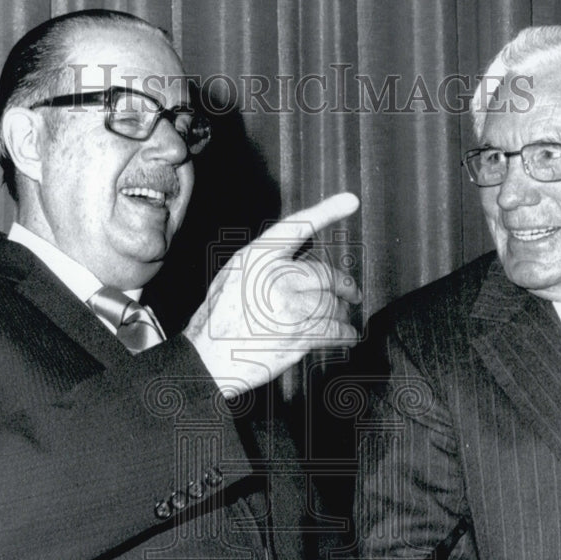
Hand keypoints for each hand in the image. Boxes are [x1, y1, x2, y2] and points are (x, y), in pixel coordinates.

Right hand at [184, 192, 361, 396]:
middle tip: (353, 293)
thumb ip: (266, 262)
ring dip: (342, 314)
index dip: (327, 211)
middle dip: (346, 286)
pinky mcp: (299, 334)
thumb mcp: (234, 275)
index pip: (298, 226)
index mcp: (258, 256)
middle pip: (327, 274)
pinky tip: (347, 336)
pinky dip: (346, 334)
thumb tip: (300, 255)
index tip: (350, 201)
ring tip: (341, 319)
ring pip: (333, 304)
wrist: (207, 358)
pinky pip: (335, 330)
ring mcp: (290, 305)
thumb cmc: (218, 318)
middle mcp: (276, 276)